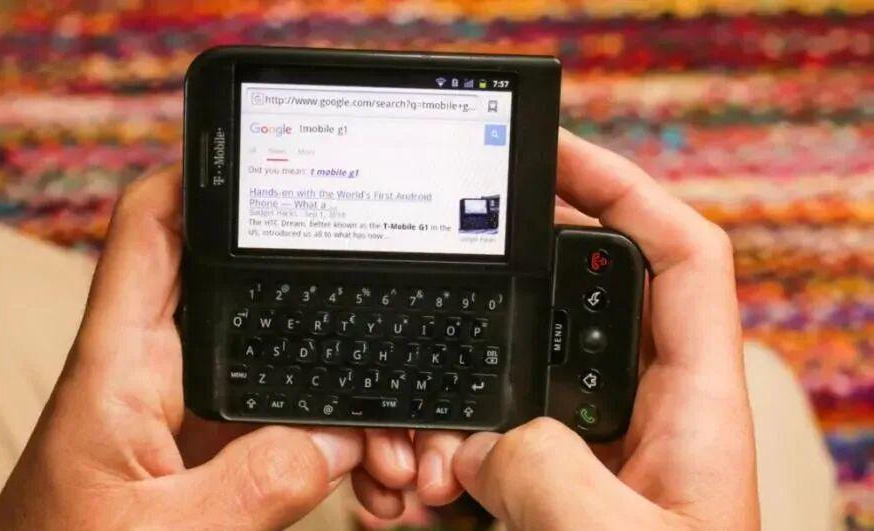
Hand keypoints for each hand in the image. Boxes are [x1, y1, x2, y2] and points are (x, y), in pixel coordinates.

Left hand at [0, 165, 453, 527]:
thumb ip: (257, 484)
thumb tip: (345, 437)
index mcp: (121, 366)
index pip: (152, 230)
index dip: (201, 174)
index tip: (268, 152)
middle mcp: (158, 373)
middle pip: (247, 293)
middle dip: (328, 303)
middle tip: (394, 328)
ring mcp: (190, 414)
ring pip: (286, 367)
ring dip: (349, 396)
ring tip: (398, 446)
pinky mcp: (212, 456)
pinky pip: (290, 429)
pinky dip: (337, 445)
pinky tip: (372, 471)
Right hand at [450, 130, 757, 529]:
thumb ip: (552, 473)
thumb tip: (481, 444)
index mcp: (694, 408)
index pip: (679, 255)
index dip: (624, 187)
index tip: (552, 154)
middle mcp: (637, 420)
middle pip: (570, 310)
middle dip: (499, 312)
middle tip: (444, 320)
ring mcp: (584, 459)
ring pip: (505, 387)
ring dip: (447, 409)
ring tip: (413, 462)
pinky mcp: (541, 499)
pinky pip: (477, 452)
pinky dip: (433, 462)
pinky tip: (405, 492)